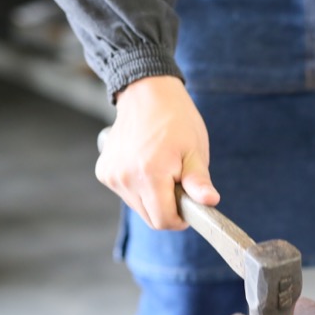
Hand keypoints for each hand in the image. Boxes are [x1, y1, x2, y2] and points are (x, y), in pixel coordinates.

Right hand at [95, 75, 218, 229]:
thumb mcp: (195, 151)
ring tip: (163, 169)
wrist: (147, 94)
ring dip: (154, 198)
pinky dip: (140, 187)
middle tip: (178, 180)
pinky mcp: (104, 172)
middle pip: (150, 217)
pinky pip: (127, 194)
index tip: (190, 204)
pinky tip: (146, 165)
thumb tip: (210, 202)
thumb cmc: (177, 120)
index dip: (180, 218)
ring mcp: (111, 176)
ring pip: (139, 207)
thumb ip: (199, 182)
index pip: (163, 220)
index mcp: (149, 175)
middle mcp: (125, 178)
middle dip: (168, 206)